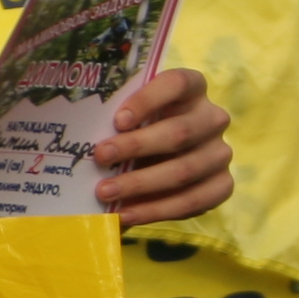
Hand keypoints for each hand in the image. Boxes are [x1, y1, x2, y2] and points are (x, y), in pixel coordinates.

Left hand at [94, 67, 232, 225]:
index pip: (178, 83)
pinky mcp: (223, 184)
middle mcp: (212, 118)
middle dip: (136, 146)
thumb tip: (75, 134)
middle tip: (99, 157)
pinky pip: (193, 200)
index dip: (149, 99)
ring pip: (185, 169)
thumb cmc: (135, 129)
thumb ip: (114, 117)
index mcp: (191, 89)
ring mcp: (220, 152)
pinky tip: (126, 213)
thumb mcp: (127, 116)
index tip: (117, 120)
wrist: (161, 159)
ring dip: (141, 184)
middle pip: (179, 132)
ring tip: (104, 192)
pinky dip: (156, 209)